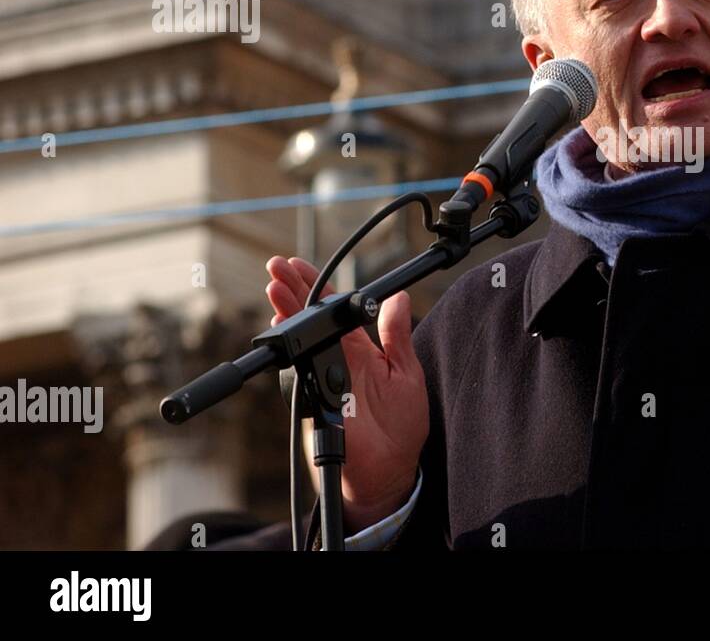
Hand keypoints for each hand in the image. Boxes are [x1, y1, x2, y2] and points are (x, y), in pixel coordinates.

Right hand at [265, 256, 428, 532]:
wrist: (390, 471)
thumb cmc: (402, 426)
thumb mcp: (407, 375)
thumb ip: (398, 337)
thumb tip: (399, 298)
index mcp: (363, 350)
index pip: (336, 311)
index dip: (318, 287)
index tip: (300, 266)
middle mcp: (339, 361)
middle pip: (311, 319)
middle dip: (293, 291)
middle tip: (277, 266)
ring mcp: (324, 379)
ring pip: (301, 340)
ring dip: (287, 313)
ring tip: (276, 288)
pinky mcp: (315, 399)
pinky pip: (299, 371)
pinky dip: (292, 348)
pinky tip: (283, 326)